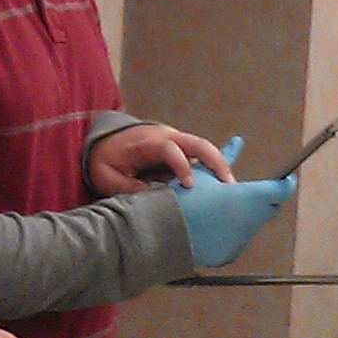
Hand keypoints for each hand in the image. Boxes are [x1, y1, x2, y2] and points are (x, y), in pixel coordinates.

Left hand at [87, 122, 234, 195]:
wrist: (106, 142)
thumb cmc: (106, 160)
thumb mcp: (107, 177)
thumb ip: (127, 189)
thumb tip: (153, 200)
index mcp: (147, 142)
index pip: (169, 148)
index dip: (181, 165)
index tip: (189, 185)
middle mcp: (166, 137)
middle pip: (197, 143)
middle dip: (215, 161)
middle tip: (228, 184)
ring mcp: (176, 141)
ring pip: (204, 149)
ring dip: (220, 166)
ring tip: (231, 189)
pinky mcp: (181, 150)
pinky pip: (201, 156)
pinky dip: (213, 168)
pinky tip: (223, 186)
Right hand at [174, 135, 297, 266]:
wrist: (163, 231)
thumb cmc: (183, 198)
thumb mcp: (204, 172)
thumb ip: (227, 157)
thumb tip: (237, 142)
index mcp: (249, 197)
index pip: (280, 190)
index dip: (284, 183)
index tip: (284, 180)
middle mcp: (251, 220)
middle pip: (269, 208)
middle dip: (264, 199)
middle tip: (246, 193)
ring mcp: (241, 239)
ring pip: (252, 224)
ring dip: (244, 215)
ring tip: (220, 209)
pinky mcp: (229, 253)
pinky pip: (236, 240)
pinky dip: (229, 232)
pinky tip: (211, 226)